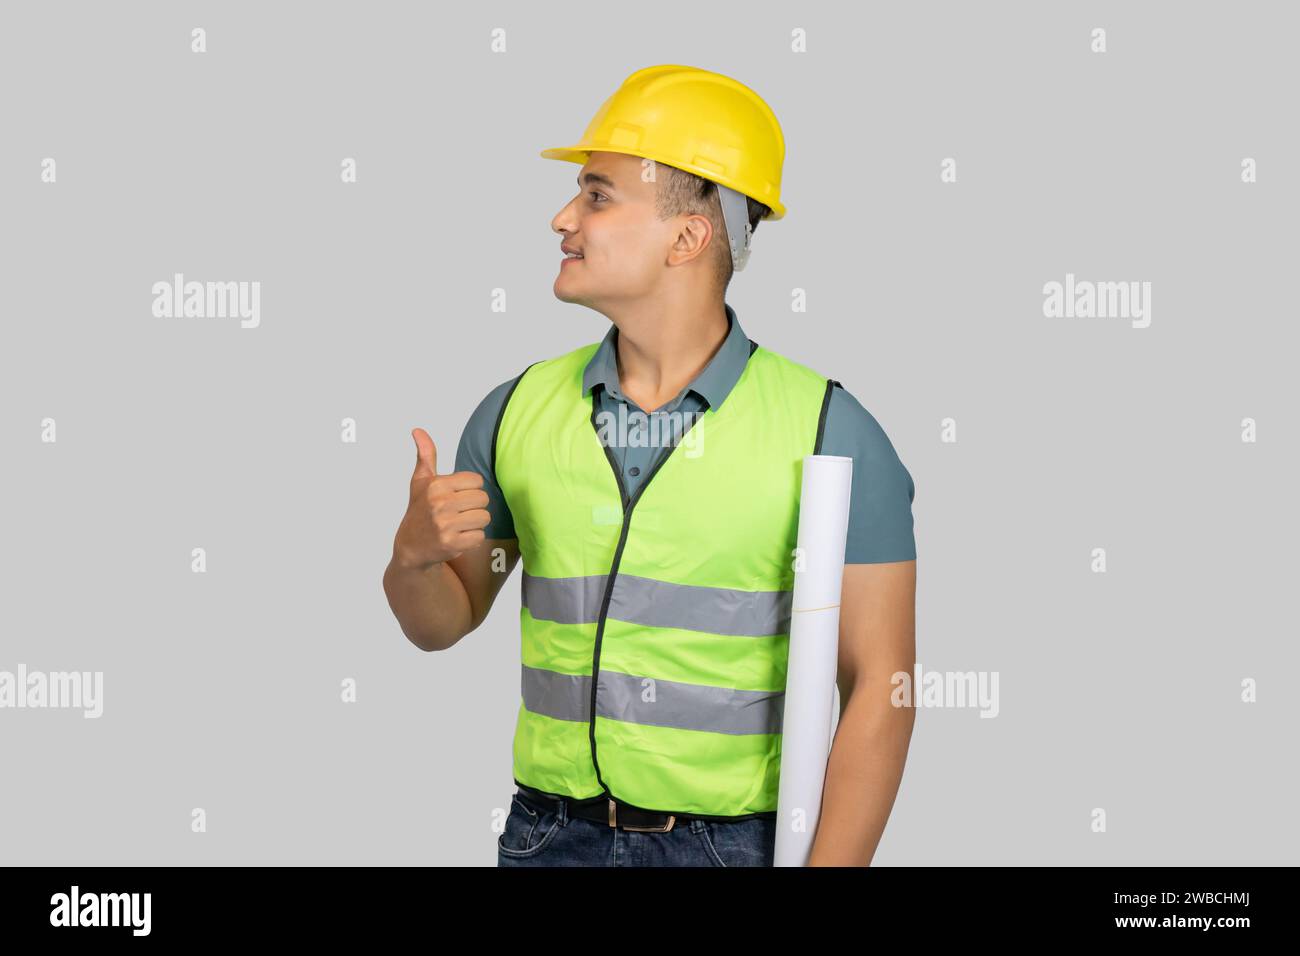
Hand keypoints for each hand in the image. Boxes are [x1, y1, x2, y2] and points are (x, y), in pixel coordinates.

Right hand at [391, 428, 490, 570]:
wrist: (410, 547)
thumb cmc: (419, 511)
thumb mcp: (420, 482)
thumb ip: (425, 455)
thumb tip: (418, 430)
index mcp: (436, 485)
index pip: (477, 481)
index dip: (470, 489)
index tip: (457, 497)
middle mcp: (440, 503)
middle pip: (483, 499)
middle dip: (474, 507)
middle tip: (458, 513)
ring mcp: (445, 525)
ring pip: (484, 518)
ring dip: (475, 523)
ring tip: (459, 525)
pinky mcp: (452, 544)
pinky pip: (479, 536)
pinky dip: (472, 539)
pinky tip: (458, 537)